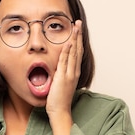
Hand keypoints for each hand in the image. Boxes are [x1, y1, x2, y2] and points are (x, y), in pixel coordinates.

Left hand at [46, 20, 82, 134]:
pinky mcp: (63, 77)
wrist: (59, 111)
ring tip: (76, 27)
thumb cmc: (58, 100)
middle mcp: (74, 71)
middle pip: (78, 49)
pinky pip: (65, 61)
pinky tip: (69, 42)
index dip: (77, 40)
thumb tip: (56, 67)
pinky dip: (68, 51)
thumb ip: (59, 74)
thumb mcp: (59, 83)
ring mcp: (70, 74)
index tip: (77, 30)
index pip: (77, 53)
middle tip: (78, 23)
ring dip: (75, 39)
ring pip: (74, 53)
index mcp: (73, 72)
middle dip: (78, 35)